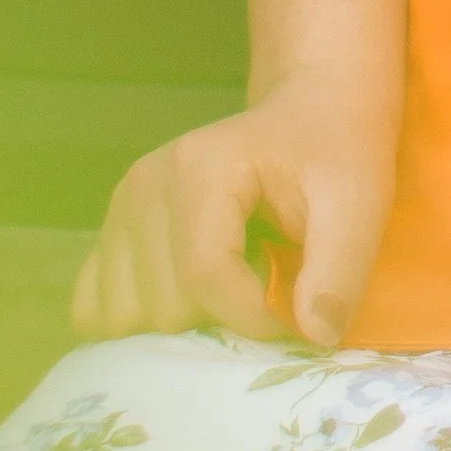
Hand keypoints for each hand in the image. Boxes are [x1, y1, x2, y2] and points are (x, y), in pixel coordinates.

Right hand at [71, 79, 393, 351]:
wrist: (311, 112)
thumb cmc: (336, 155)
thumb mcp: (358, 204)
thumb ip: (340, 271)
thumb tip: (311, 338)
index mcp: (199, 168)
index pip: (203, 278)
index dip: (255, 318)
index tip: (296, 314)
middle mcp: (143, 185)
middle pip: (163, 305)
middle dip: (220, 321)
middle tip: (265, 288)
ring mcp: (120, 208)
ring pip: (126, 316)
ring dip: (181, 325)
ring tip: (230, 289)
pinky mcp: (112, 231)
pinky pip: (92, 305)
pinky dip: (137, 322)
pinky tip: (187, 302)